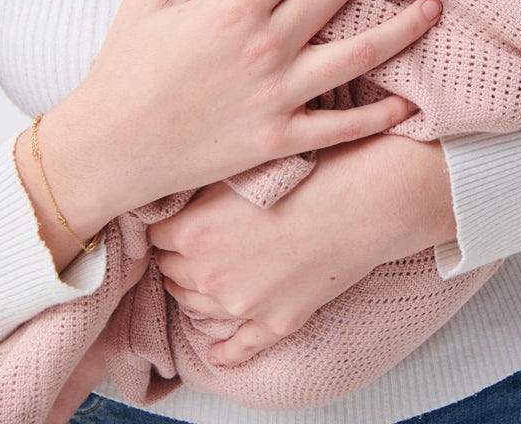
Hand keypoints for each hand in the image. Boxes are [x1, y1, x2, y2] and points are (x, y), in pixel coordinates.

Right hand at [15, 0, 439, 270]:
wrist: (110, 148)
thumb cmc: (123, 68)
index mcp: (234, 6)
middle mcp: (265, 47)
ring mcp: (278, 95)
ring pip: (358, 55)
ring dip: (402, 28)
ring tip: (433, 7)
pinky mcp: (281, 138)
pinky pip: (343, 127)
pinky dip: (380, 115)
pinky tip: (409, 102)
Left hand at [148, 135, 455, 365]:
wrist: (364, 201)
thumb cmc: (310, 173)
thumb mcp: (244, 170)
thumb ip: (203, 193)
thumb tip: (181, 200)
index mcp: (192, 232)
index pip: (156, 238)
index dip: (169, 227)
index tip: (179, 221)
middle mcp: (208, 273)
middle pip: (172, 272)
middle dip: (180, 259)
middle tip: (196, 245)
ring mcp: (243, 303)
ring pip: (198, 306)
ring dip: (198, 293)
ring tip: (211, 278)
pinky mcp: (276, 321)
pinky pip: (240, 347)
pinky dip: (225, 351)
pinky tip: (217, 352)